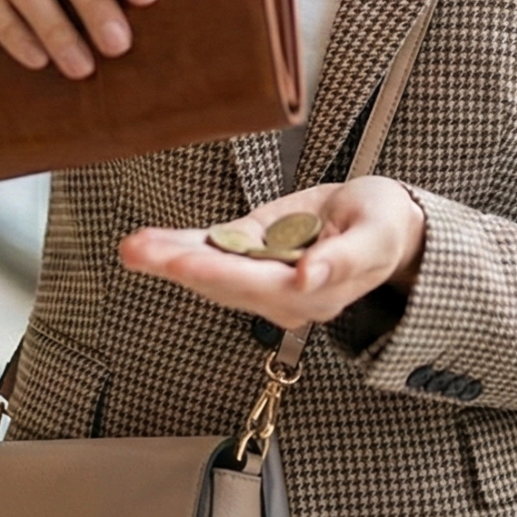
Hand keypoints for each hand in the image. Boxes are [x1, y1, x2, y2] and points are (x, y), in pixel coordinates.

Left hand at [117, 178, 425, 328]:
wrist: (381, 223)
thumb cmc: (383, 225)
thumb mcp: (375, 235)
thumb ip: (342, 261)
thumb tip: (307, 279)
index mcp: (313, 293)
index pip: (257, 285)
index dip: (217, 275)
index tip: (181, 265)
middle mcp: (281, 294)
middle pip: (223, 283)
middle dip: (177, 266)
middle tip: (136, 250)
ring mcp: (263, 278)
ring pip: (210, 271)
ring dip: (168, 258)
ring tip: (132, 246)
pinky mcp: (253, 257)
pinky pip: (213, 253)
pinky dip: (181, 246)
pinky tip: (150, 243)